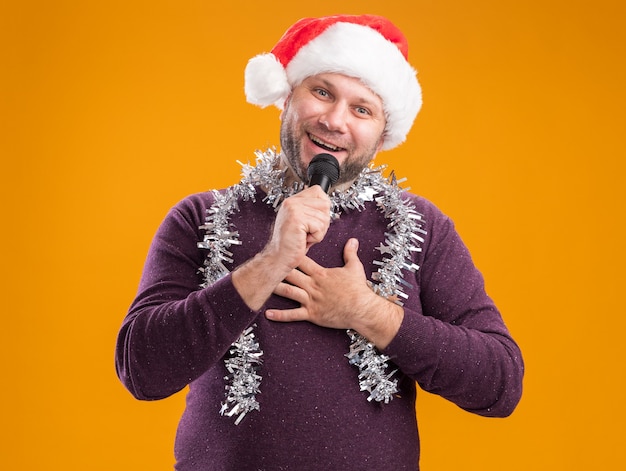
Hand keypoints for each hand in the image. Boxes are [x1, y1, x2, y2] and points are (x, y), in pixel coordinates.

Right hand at [231, 185, 330, 310]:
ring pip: (324, 217)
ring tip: (304, 237)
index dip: (322, 207)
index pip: (318, 191)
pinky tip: (303, 240)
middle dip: (322, 222)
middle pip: (325, 204)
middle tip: (308, 232)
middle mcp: (291, 202)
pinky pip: (319, 227)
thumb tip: (326, 203)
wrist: (279, 258)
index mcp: (292, 201)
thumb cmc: (291, 244)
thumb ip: (311, 210)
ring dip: (318, 232)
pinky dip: (315, 238)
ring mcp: (293, 209)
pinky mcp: (297, 219)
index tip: (313, 221)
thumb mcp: (301, 222)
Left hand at [266, 238, 403, 348]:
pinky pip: (293, 315)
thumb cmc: (359, 289)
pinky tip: (267, 314)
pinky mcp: (312, 314)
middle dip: (277, 269)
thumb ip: (350, 253)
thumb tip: (352, 239)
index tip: (280, 249)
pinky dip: (279, 315)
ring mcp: (311, 300)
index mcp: (321, 274)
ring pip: (288, 292)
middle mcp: (313, 285)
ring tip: (261, 284)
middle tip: (263, 264)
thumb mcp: (355, 268)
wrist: (362, 309)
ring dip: (274, 288)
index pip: (302, 260)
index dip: (291, 254)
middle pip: (291, 274)